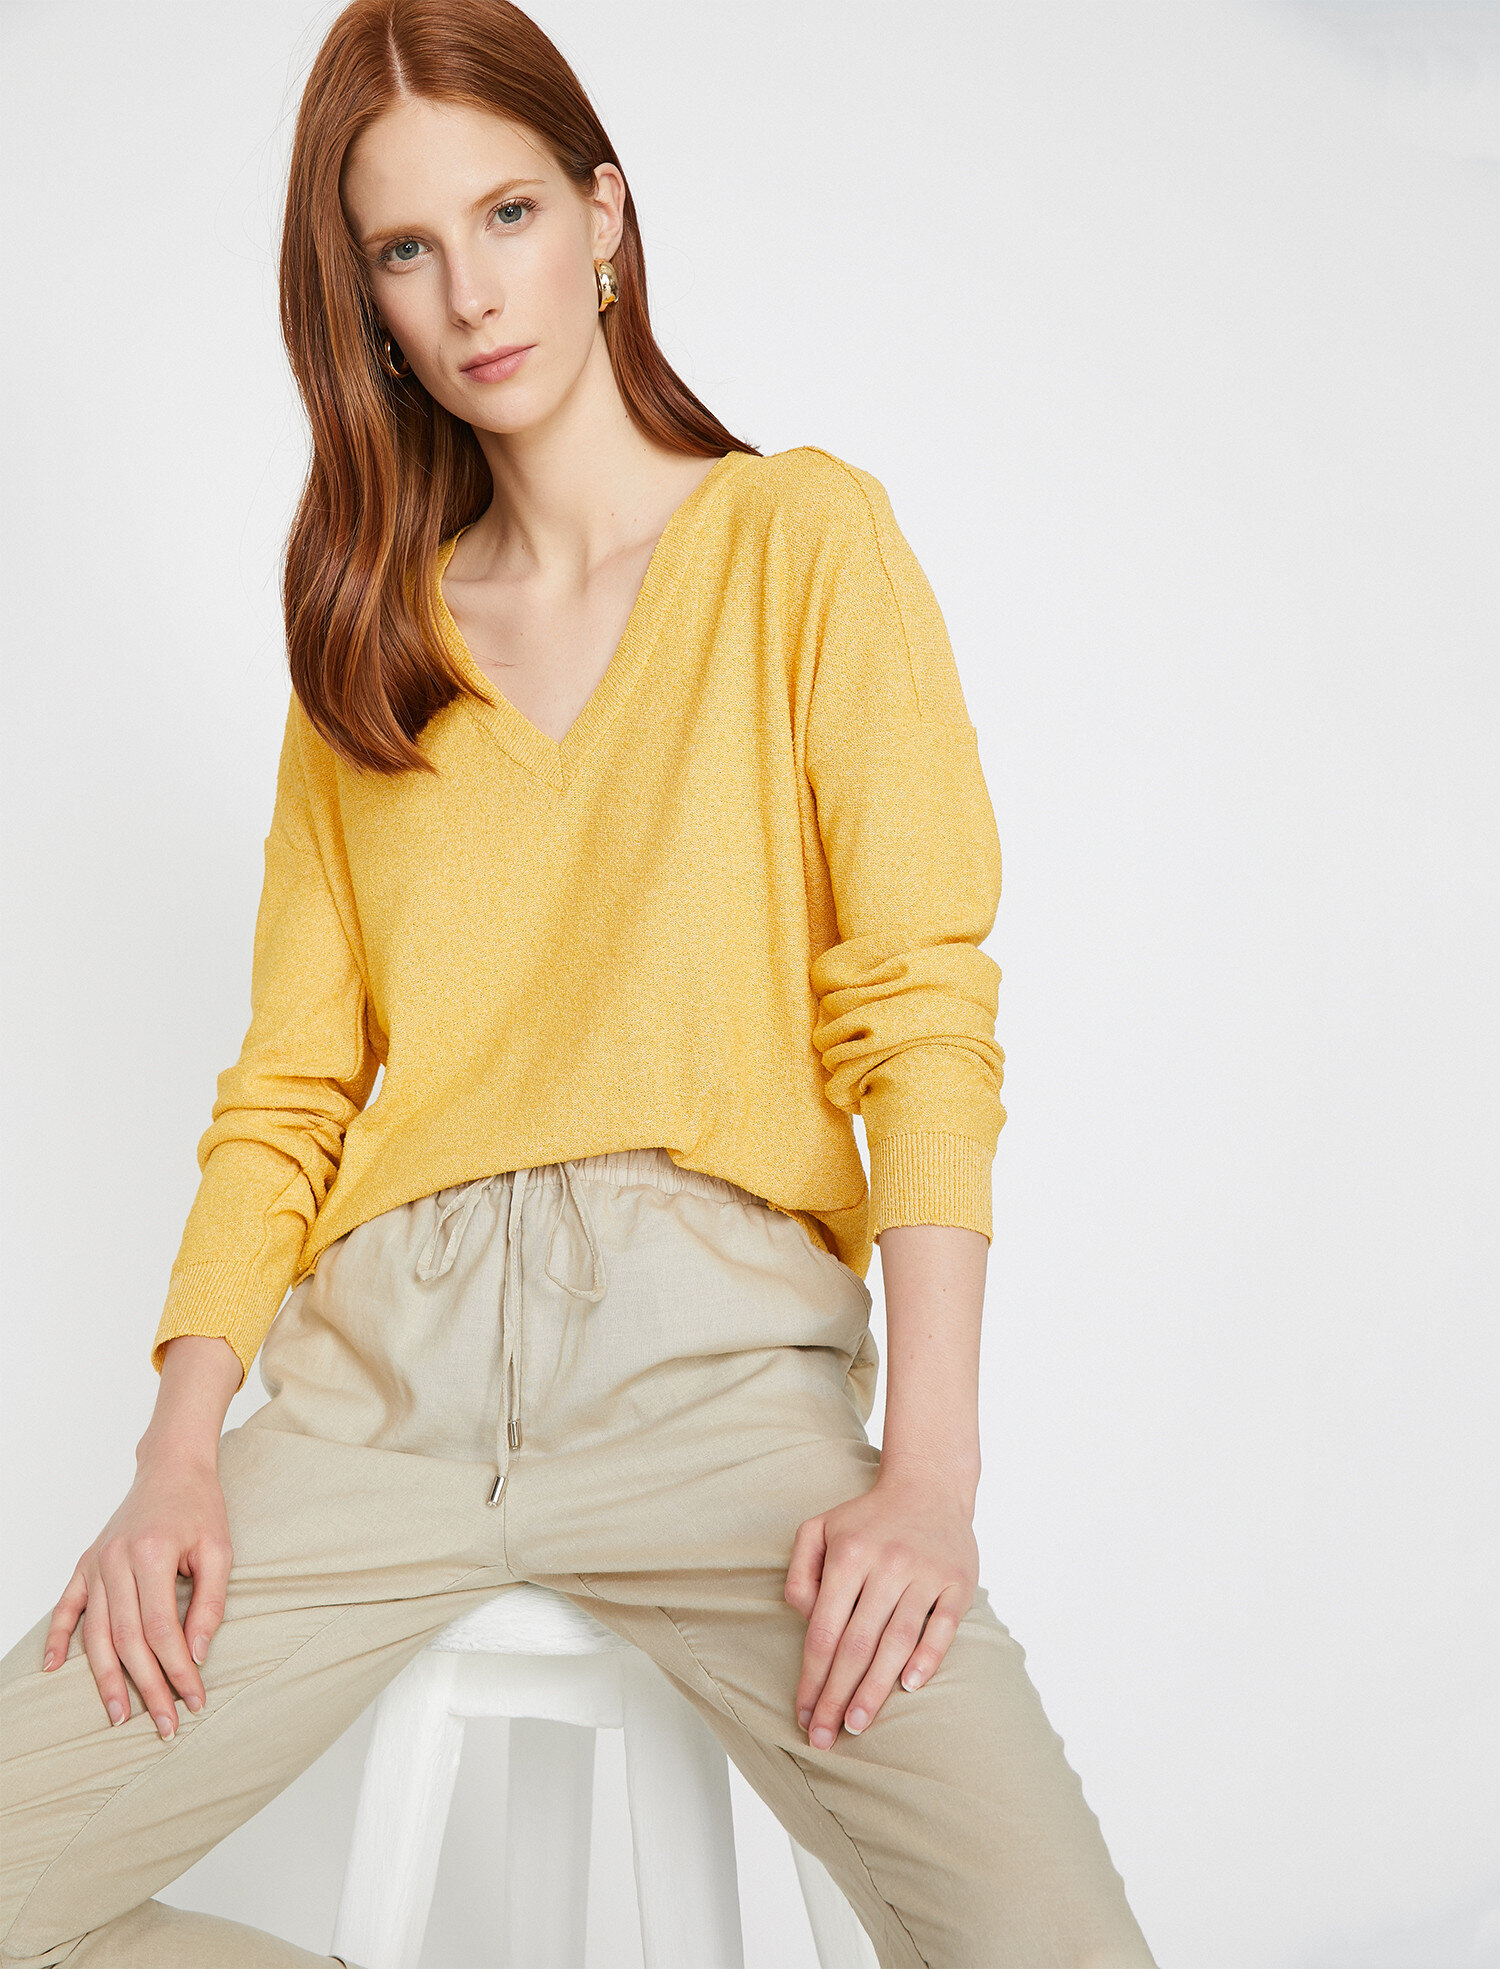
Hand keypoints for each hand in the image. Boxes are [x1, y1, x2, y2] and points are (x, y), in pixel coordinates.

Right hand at [42, 1444, 231, 1739]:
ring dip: (105, 1678)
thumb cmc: (200, 1507)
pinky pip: (67, 1606)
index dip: (178, 1669)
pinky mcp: (86, 1562)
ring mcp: (97, 1563)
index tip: (195, 1699)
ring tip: (117, 1716)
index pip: (162, 1629)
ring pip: (96, 1633)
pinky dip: (56, 1637)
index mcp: (151, 1555)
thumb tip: (197, 1654)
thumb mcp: (220, 1550)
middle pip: (127, 1639)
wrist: (172, 1467)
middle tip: (164, 1725)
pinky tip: (51, 1668)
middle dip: (147, 1687)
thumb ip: (211, 1602)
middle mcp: (116, 1561)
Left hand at [784, 1469, 978, 1749]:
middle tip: (824, 1737)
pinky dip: (927, 1657)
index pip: (824, 1629)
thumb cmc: (867, 1518)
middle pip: (857, 1644)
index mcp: (848, 1554)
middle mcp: (886, 1564)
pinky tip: (909, 1687)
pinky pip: (942, 1626)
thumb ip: (800, 1572)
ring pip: (897, 1641)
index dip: (812, 1677)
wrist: (928, 1485)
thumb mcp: (819, 1529)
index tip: (803, 1715)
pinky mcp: (958, 1580)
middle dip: (837, 1696)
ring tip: (857, 1724)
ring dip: (876, 1688)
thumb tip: (804, 1618)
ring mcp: (925, 1572)